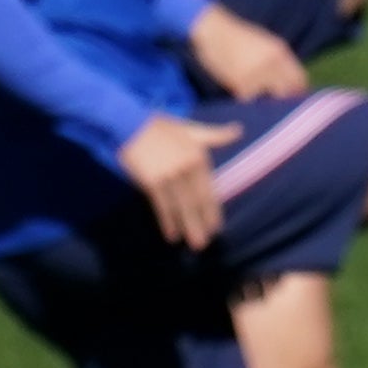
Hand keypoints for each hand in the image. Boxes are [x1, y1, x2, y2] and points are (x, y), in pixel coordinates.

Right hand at [121, 114, 234, 248]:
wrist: (129, 122)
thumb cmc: (159, 126)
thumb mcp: (190, 128)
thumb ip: (215, 135)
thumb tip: (238, 130)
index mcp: (199, 157)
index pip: (209, 190)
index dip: (212, 211)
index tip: (216, 228)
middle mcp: (187, 168)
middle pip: (197, 202)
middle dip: (202, 224)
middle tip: (205, 244)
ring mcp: (170, 176)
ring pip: (182, 207)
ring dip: (188, 227)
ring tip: (194, 244)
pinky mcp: (152, 182)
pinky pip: (163, 206)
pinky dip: (167, 222)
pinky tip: (171, 236)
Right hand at [185, 6, 309, 102]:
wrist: (213, 30)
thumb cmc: (237, 35)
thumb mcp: (264, 42)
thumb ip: (278, 59)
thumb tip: (291, 82)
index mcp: (280, 52)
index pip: (300, 79)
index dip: (297, 91)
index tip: (291, 98)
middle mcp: (272, 63)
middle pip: (286, 93)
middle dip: (280, 100)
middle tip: (271, 101)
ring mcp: (258, 74)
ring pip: (268, 100)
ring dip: (261, 100)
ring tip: (251, 91)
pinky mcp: (241, 83)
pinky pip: (249, 100)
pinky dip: (245, 99)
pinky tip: (238, 88)